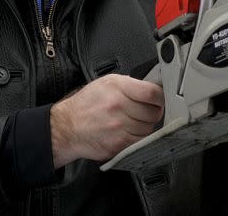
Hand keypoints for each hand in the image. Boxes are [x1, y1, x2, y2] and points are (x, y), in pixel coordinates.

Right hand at [49, 74, 163, 166]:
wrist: (67, 127)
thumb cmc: (86, 104)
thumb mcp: (106, 83)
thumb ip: (130, 84)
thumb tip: (152, 88)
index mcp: (117, 87)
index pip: (152, 93)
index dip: (160, 97)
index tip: (159, 99)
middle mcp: (118, 106)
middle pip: (153, 112)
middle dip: (153, 112)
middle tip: (146, 111)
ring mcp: (118, 127)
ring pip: (148, 128)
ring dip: (145, 126)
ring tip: (134, 121)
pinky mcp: (118, 144)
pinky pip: (140, 141)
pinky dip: (138, 137)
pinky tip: (129, 132)